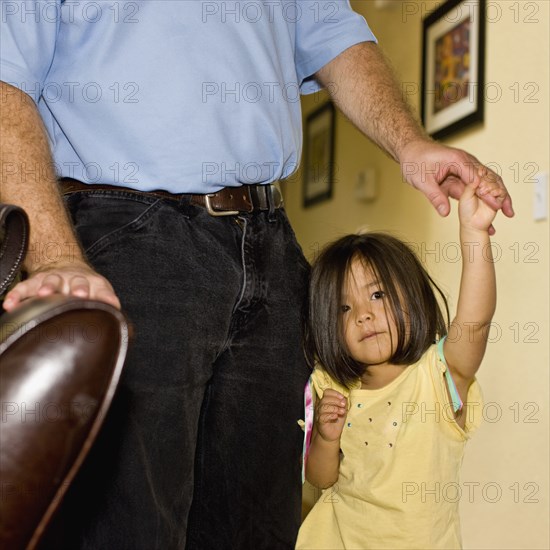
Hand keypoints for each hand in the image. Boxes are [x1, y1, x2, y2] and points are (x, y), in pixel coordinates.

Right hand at [2, 260, 120, 310]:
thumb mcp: (100, 291)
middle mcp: (74, 278)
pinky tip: (10, 304)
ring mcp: (53, 279)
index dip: (104, 296)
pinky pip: (23, 288)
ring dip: (48, 287)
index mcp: (92, 283)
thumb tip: (117, 317)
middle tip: (79, 296)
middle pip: (77, 282)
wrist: (67, 265)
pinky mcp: (34, 282)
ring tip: (44, 295)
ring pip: (51, 281)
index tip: (107, 304)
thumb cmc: (86, 286)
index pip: (100, 288)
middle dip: (78, 288)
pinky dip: (16, 295)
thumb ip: (107, 302)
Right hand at [315, 389, 347, 442]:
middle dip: (336, 401)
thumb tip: (344, 399)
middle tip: (343, 405)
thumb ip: (343, 403)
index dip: (334, 393)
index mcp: (326, 401)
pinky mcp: (320, 422)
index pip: (327, 392)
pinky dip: (331, 415)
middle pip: (325, 399)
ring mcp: (319, 414)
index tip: (342, 398)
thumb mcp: (342, 410)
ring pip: (323, 407)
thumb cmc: (337, 420)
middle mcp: (321, 406)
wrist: (333, 434)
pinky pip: (323, 416)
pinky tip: (336, 417)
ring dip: (335, 408)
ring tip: (342, 412)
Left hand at [400, 139, 513, 233]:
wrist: (411, 151)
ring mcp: (466, 169)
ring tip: (507, 212)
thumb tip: (445, 212)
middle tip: (507, 211)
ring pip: (485, 184)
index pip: (477, 178)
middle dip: (499, 195)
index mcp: (458, 160)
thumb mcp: (421, 180)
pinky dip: (484, 198)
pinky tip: (491, 211)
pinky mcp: (462, 177)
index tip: (495, 206)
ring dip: (496, 197)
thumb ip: (434, 196)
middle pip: (488, 180)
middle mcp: (466, 163)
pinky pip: (475, 188)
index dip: (486, 192)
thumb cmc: (415, 161)